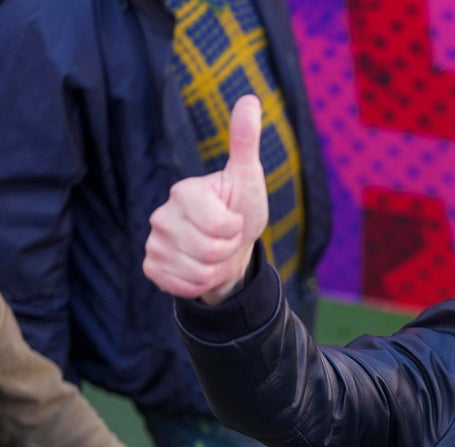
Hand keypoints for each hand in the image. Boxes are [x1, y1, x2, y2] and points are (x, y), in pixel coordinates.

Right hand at [143, 94, 268, 304]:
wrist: (231, 248)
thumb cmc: (241, 209)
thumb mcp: (248, 178)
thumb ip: (245, 142)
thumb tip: (249, 99)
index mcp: (184, 191)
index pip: (220, 225)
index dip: (235, 228)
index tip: (234, 220)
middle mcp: (161, 214)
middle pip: (210, 250)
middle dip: (228, 250)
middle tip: (225, 238)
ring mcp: (153, 242)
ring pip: (197, 271)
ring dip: (215, 269)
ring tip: (214, 254)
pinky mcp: (151, 267)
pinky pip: (180, 286)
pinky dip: (198, 284)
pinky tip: (198, 269)